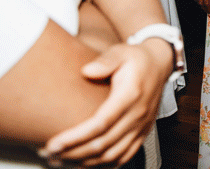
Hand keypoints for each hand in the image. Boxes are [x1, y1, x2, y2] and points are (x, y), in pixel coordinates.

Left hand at [41, 41, 170, 165]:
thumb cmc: (137, 58)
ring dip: (85, 162)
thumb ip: (106, 60)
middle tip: (49, 154)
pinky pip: (124, 156)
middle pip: (103, 144)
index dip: (75, 137)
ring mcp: (141, 126)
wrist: (160, 64)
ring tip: (61, 161)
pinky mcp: (143, 132)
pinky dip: (104, 165)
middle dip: (73, 153)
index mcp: (130, 95)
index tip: (53, 144)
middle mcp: (137, 114)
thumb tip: (87, 71)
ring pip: (112, 155)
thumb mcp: (122, 52)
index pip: (101, 124)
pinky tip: (85, 165)